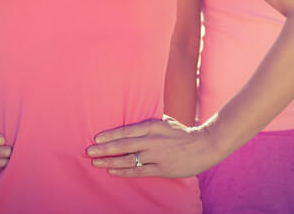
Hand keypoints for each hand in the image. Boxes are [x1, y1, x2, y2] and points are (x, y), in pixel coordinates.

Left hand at [86, 116, 218, 177]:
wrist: (204, 145)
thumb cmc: (182, 132)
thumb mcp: (164, 122)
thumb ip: (148, 124)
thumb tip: (130, 126)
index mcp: (152, 126)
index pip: (126, 131)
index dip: (110, 135)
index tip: (96, 138)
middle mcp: (152, 140)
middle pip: (123, 145)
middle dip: (104, 149)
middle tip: (89, 151)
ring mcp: (156, 155)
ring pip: (128, 159)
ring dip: (110, 161)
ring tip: (96, 162)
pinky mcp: (161, 168)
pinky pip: (138, 171)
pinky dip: (124, 171)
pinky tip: (112, 171)